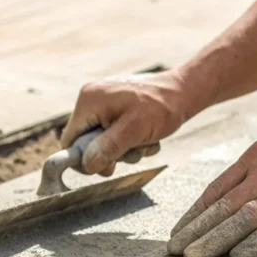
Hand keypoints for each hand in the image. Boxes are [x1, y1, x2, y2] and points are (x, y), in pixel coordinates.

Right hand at [60, 70, 193, 175]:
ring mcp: (105, 103)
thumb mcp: (135, 130)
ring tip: (144, 141)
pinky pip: (115, 133)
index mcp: (89, 100)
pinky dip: (131, 140)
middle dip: (111, 153)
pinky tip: (148, 135)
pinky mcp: (117, 108)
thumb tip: (88, 165)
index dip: (83, 158)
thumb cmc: (162, 106)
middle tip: (132, 151)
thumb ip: (109, 147)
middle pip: (87, 142)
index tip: (106, 166)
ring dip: (124, 149)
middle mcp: (92, 99)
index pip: (70, 139)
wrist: (185, 91)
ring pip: (104, 141)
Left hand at [167, 120, 256, 256]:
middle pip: (223, 206)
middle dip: (196, 232)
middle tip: (175, 252)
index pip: (215, 192)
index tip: (177, 234)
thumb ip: (249, 175)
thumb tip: (220, 201)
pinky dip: (256, 241)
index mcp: (253, 158)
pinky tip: (236, 255)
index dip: (194, 216)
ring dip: (215, 240)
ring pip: (243, 217)